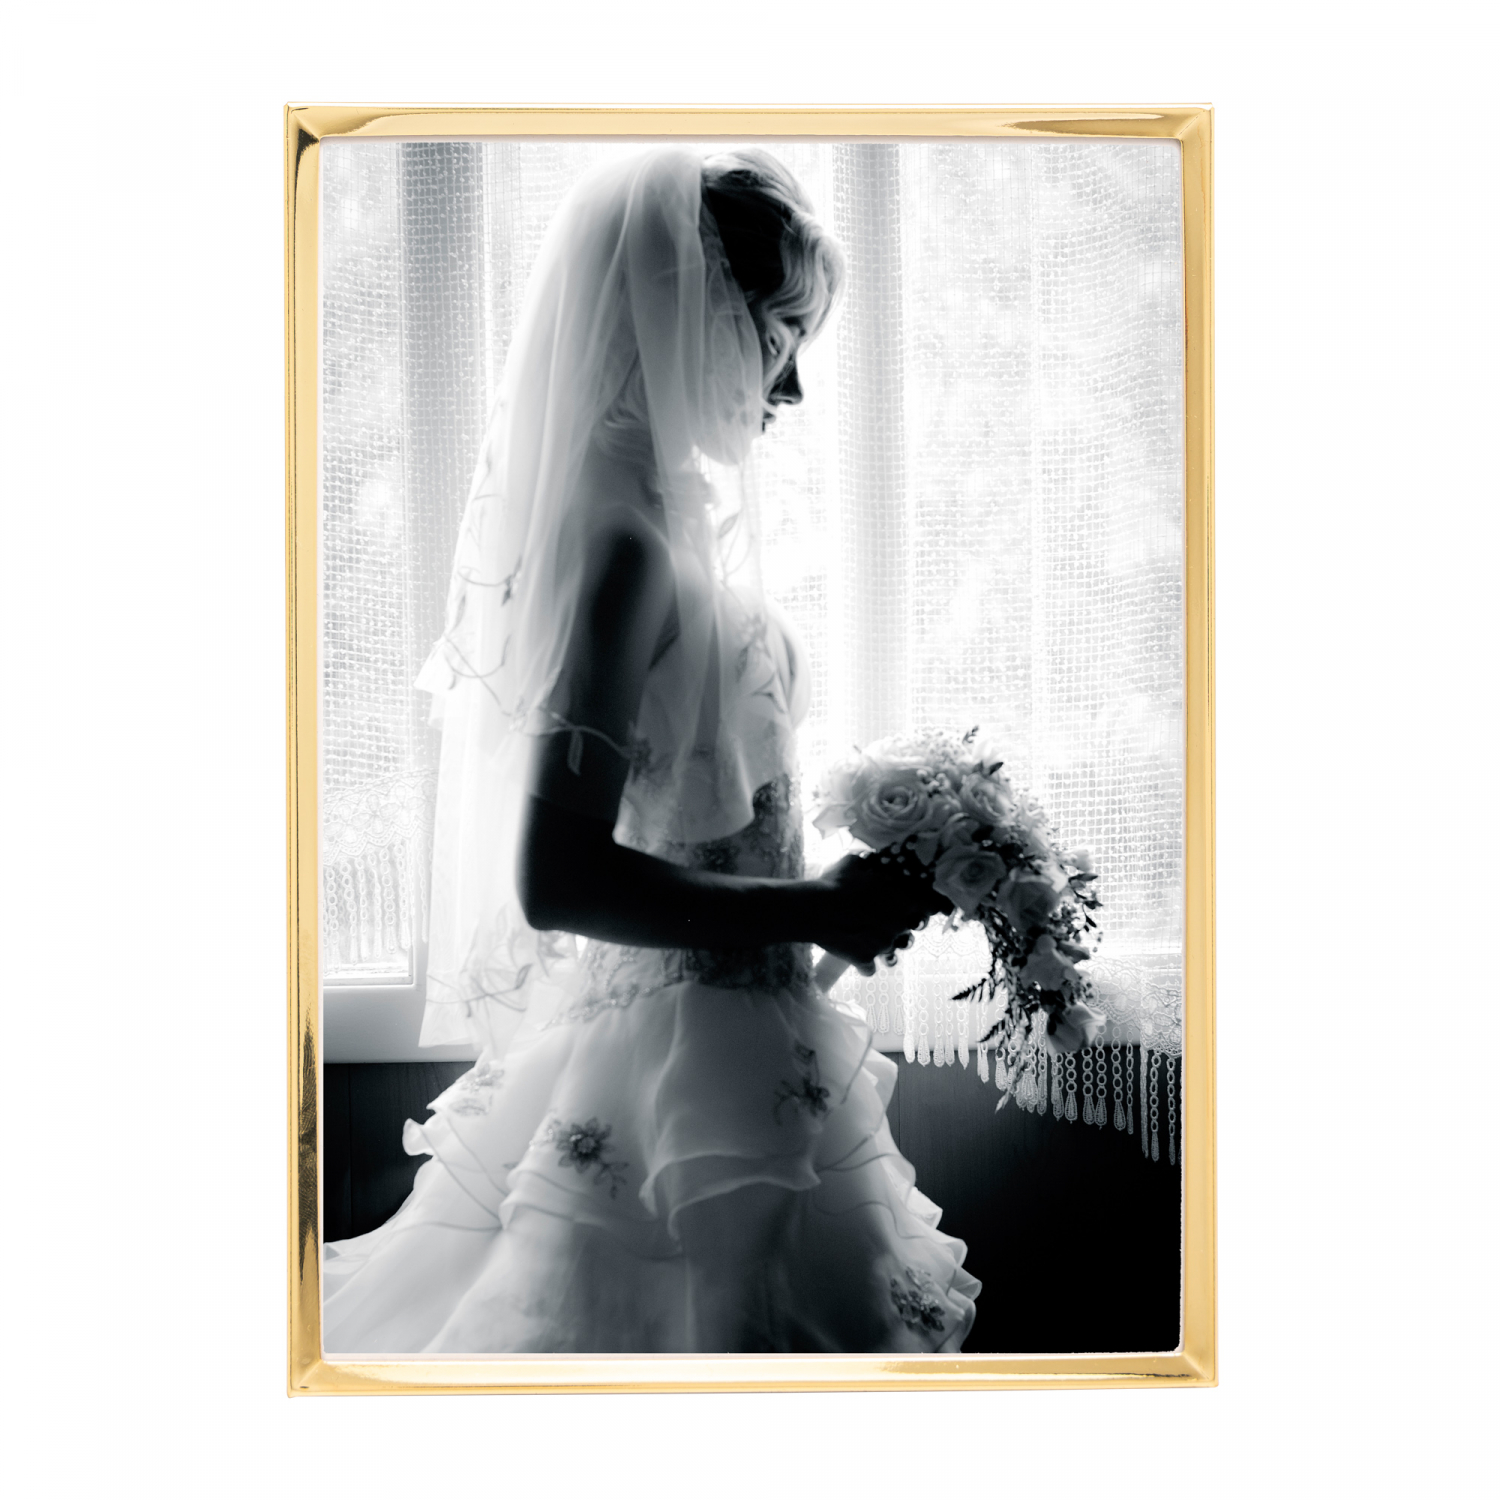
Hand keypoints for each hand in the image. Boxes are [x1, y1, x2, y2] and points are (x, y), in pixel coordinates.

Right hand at [812, 853, 940, 976]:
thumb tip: (871, 858)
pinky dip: (865, 963)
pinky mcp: (865, 960)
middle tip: (892, 920)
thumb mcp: (854, 862)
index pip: (931, 906)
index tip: (930, 907)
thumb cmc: (837, 882)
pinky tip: (857, 957)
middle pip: (914, 929)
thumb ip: (869, 862)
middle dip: (905, 925)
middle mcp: (899, 924)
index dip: (931, 906)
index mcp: (903, 899)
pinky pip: (870, 968)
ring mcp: (883, 945)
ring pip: (895, 952)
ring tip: (875, 940)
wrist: (815, 909)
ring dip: (887, 947)